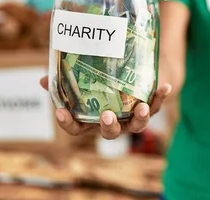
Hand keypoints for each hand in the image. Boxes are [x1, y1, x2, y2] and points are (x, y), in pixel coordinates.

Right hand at [39, 75, 171, 139]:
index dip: (68, 123)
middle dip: (109, 126)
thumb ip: (65, 80)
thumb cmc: (105, 81)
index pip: (77, 129)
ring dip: (141, 118)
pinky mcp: (152, 106)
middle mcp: (115, 123)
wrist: (137, 74)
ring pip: (138, 126)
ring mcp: (133, 118)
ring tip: (142, 107)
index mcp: (94, 119)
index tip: (61, 112)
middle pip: (110, 134)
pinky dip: (161, 96)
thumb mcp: (85, 80)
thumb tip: (44, 77)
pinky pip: (158, 104)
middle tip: (106, 116)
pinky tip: (165, 86)